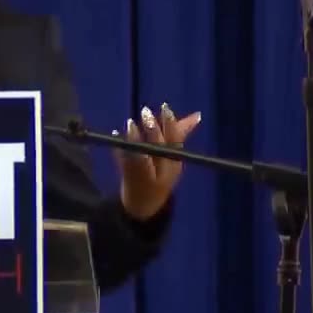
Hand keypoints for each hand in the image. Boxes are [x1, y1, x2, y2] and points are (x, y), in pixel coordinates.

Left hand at [116, 103, 201, 220]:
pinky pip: (123, 162)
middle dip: (153, 130)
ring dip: (135, 138)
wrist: (145, 204)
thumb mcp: (173, 157)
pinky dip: (119, 148)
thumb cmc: (161, 175)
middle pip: (159, 148)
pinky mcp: (128, 177)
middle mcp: (162, 170)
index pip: (176, 142)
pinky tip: (115, 133)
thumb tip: (197, 115)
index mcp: (175, 163)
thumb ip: (181, 134)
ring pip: (141, 155)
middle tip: (146, 112)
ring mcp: (145, 175)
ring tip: (130, 123)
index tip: (165, 108)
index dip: (171, 124)